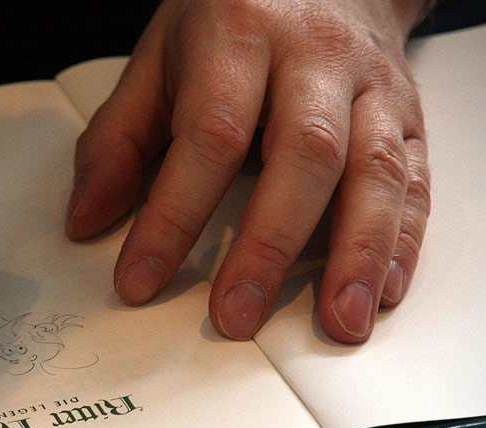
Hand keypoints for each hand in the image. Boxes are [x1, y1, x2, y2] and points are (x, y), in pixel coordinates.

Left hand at [65, 0, 430, 341]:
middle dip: (268, 245)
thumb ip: (117, 138)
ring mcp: (372, 86)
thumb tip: (86, 220)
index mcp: (239, 34)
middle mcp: (316, 57)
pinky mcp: (407, 114)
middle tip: (236, 316)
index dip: (174, 215)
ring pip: (376, 171)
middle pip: (303, 155)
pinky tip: (380, 292)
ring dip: (358, 254)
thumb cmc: (232, 18)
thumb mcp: (157, 59)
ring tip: (338, 322)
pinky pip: (415, 179)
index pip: (208, 135)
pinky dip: (401, 241)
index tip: (141, 280)